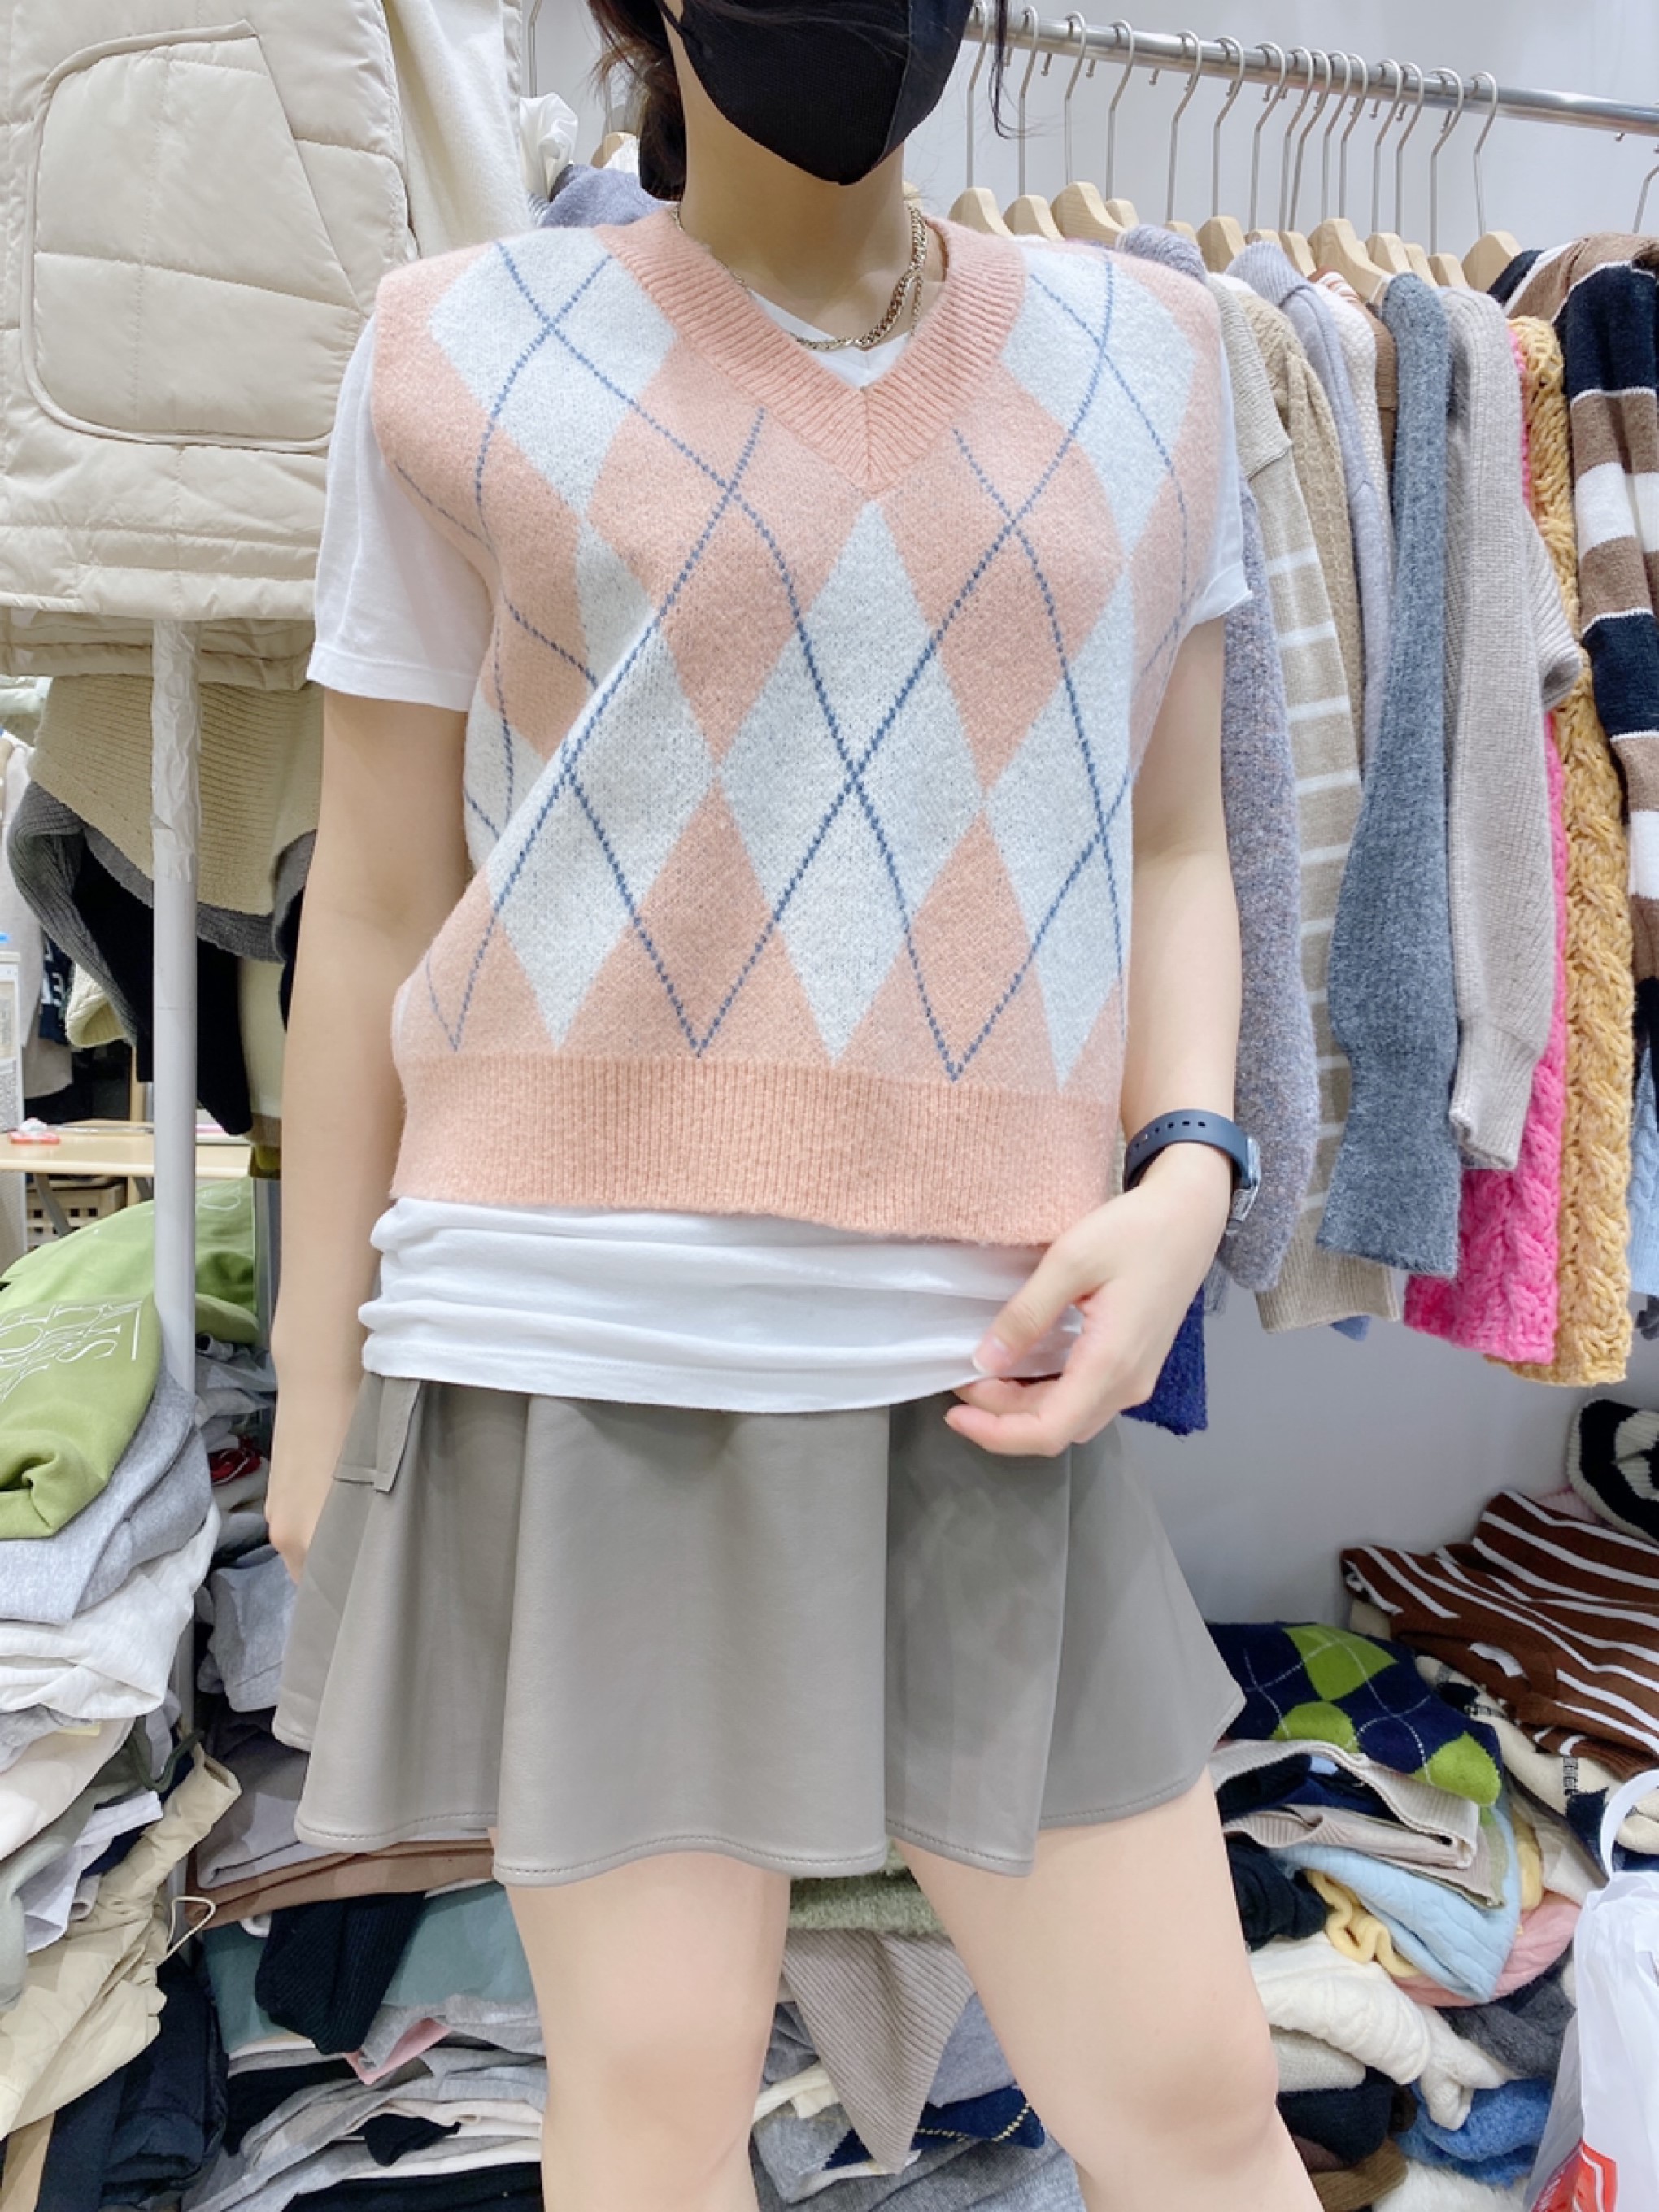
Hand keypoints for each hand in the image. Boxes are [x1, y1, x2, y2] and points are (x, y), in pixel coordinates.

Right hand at [265, 1365, 360, 1581]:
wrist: (320, 1377)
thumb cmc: (359, 1429)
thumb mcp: (372, 1491)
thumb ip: (367, 1534)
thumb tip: (379, 1559)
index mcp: (306, 1539)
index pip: (327, 1594)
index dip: (353, 1595)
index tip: (381, 1591)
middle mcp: (283, 1534)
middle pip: (313, 1575)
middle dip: (342, 1574)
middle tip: (382, 1564)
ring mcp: (275, 1512)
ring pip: (305, 1548)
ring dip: (330, 1545)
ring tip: (366, 1530)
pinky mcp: (275, 1491)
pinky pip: (299, 1523)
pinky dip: (318, 1523)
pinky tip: (344, 1504)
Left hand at [947, 1145, 1233, 1457]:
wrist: (1190, 1218)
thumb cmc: (1136, 1231)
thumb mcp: (1071, 1261)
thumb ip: (1026, 1314)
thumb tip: (984, 1360)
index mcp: (1111, 1362)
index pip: (1048, 1430)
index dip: (996, 1434)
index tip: (955, 1414)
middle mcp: (1128, 1384)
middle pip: (1055, 1428)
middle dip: (1000, 1417)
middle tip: (961, 1380)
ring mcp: (1136, 1378)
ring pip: (1070, 1418)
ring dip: (1022, 1409)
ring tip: (982, 1377)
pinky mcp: (1135, 1366)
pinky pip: (1085, 1399)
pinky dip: (1045, 1395)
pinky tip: (1021, 1369)